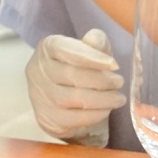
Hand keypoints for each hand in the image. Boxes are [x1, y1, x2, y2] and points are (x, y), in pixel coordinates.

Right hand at [25, 29, 125, 146]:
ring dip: (102, 99)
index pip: (66, 50)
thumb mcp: (88, 52)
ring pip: (73, 99)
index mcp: (47, 47)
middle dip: (101, 80)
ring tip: (118, 97)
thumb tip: (95, 39)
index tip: (114, 65)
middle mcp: (38, 70)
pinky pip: (74, 118)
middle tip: (119, 82)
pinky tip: (106, 109)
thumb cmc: (79, 69)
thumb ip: (94, 43)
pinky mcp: (46, 117)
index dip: (92, 57)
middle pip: (71, 75)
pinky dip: (95, 114)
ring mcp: (40, 95)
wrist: (61, 100)